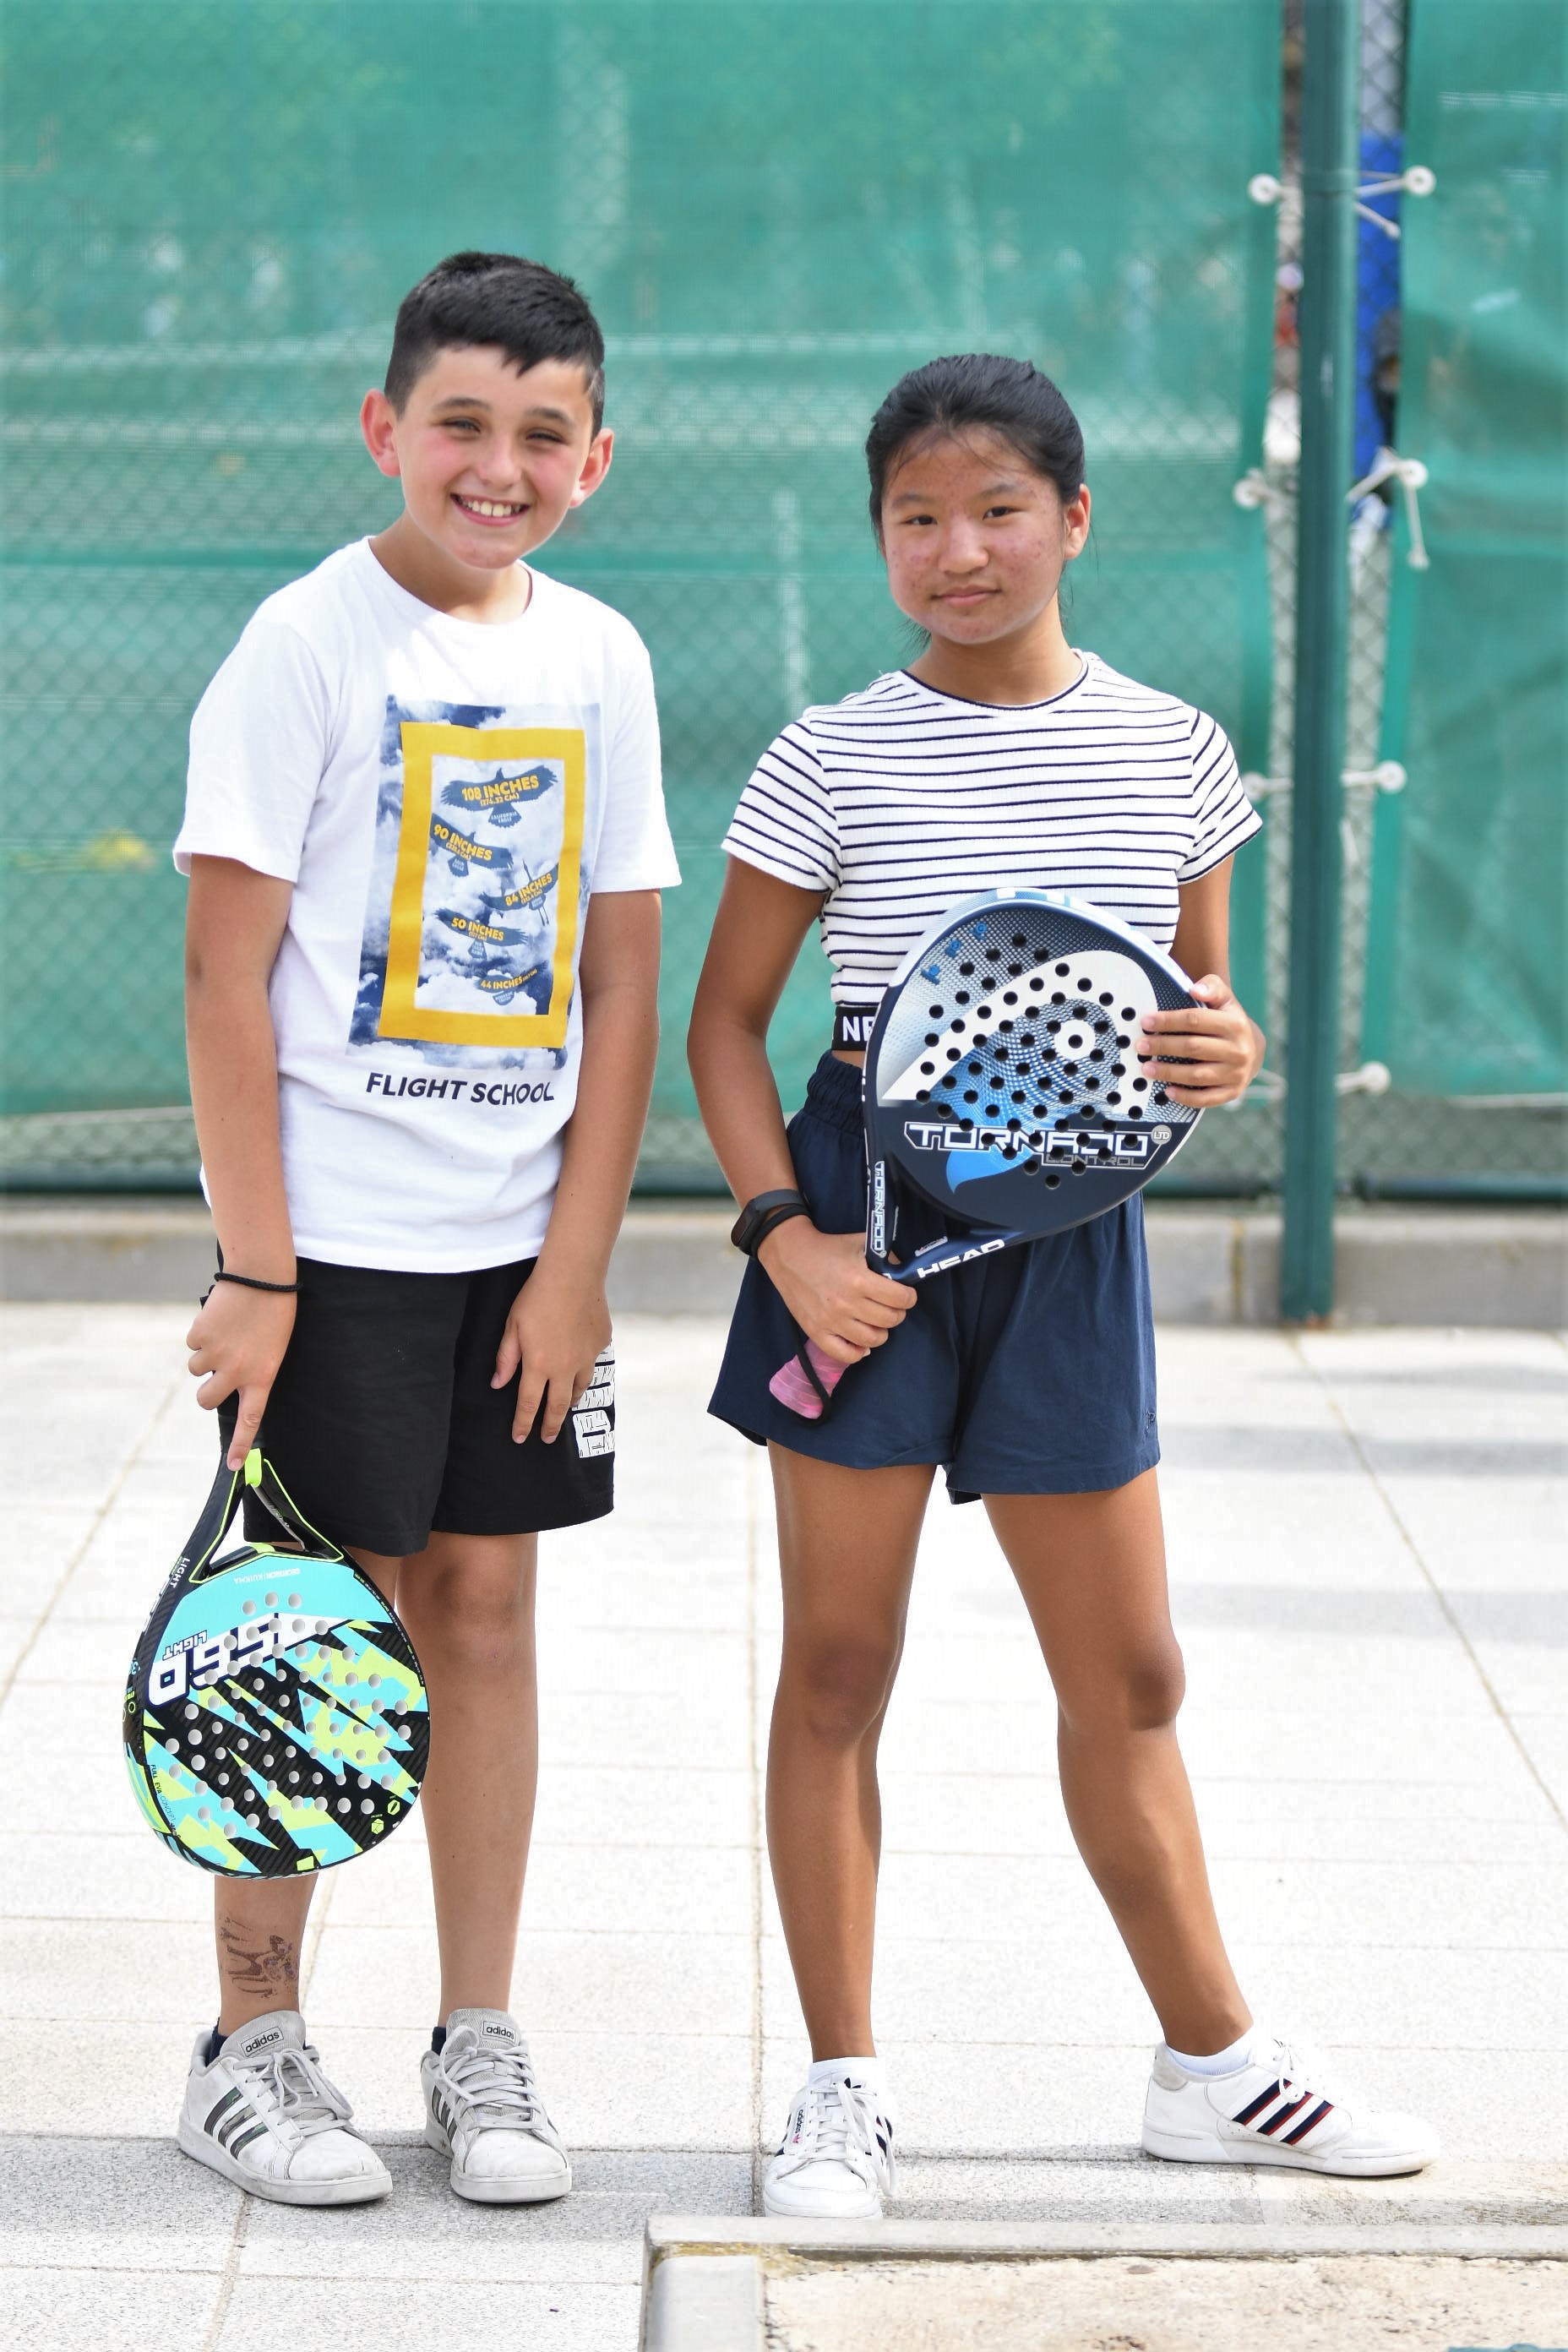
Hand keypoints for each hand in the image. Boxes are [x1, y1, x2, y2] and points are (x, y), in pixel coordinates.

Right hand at [186, 1284, 296, 1467]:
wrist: (263, 1275)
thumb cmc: (274, 1311)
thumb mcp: (273, 1347)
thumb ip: (251, 1370)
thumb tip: (222, 1384)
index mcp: (263, 1375)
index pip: (250, 1419)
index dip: (241, 1444)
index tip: (235, 1466)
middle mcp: (237, 1370)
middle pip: (206, 1400)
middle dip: (207, 1389)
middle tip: (218, 1371)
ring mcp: (217, 1354)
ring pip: (195, 1370)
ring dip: (205, 1356)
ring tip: (227, 1332)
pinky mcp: (200, 1335)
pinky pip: (192, 1344)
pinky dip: (201, 1334)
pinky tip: (220, 1317)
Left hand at [493, 1261, 611, 1443]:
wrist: (572, 1274)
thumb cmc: (536, 1297)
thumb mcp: (512, 1327)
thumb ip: (506, 1359)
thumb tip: (497, 1384)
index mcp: (538, 1365)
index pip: (528, 1405)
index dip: (523, 1424)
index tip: (520, 1438)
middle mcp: (564, 1368)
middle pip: (557, 1407)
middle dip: (551, 1426)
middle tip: (548, 1439)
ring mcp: (587, 1357)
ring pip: (579, 1389)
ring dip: (569, 1401)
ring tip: (564, 1406)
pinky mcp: (601, 1343)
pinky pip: (592, 1363)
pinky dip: (584, 1369)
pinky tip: (580, 1364)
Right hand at [756, 1221, 917, 1367]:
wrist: (790, 1256)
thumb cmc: (828, 1248)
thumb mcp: (860, 1243)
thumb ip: (885, 1257)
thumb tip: (903, 1275)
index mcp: (859, 1279)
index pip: (900, 1299)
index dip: (908, 1297)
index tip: (905, 1294)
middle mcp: (846, 1304)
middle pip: (890, 1320)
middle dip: (897, 1313)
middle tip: (891, 1306)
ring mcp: (831, 1321)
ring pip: (872, 1340)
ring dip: (881, 1332)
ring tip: (876, 1322)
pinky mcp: (817, 1332)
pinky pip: (845, 1355)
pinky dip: (858, 1352)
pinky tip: (860, 1342)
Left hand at [1139, 975, 1264, 1106]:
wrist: (1254, 1050)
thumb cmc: (1229, 1021)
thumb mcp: (1225, 1000)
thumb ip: (1212, 987)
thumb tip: (1195, 989)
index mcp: (1235, 1024)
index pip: (1195, 1020)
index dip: (1168, 1021)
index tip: (1146, 1022)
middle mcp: (1238, 1050)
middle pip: (1193, 1047)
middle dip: (1163, 1046)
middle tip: (1141, 1046)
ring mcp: (1236, 1074)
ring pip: (1197, 1075)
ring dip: (1169, 1073)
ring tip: (1146, 1068)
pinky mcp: (1232, 1092)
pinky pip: (1206, 1098)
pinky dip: (1186, 1097)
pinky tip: (1167, 1091)